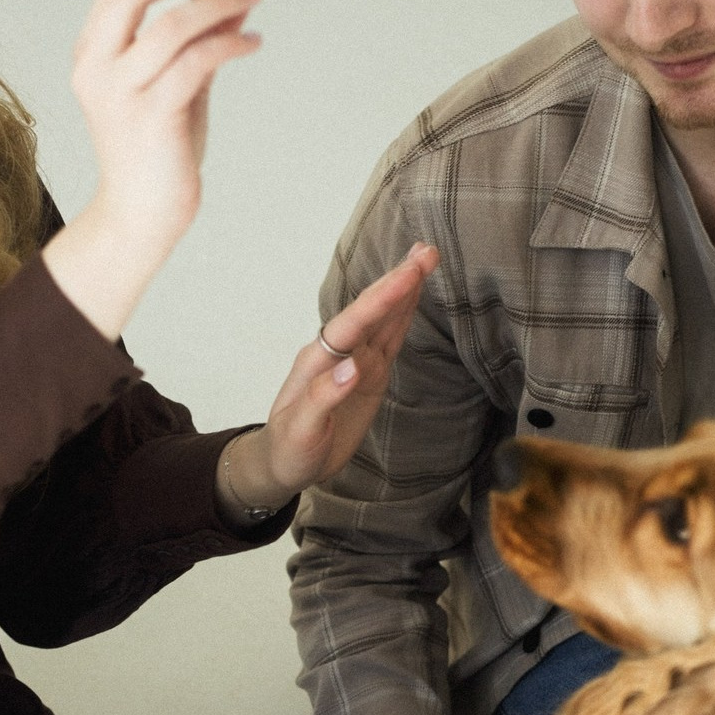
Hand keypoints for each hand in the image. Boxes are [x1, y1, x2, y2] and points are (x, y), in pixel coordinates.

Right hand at [43, 0, 260, 337]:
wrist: (141, 217)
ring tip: (252, 1)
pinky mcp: (151, 119)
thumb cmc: (156, 155)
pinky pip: (194, 64)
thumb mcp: (177, 88)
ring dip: (219, 6)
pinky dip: (228, 45)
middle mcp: (97, 68)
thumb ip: (198, 43)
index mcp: (92, 53)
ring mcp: (120, 94)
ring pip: (171, 26)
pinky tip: (251, 43)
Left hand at [215, 242, 439, 521]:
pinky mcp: (369, 377)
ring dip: (404, 290)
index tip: (409, 274)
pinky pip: (389, 341)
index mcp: (319, 361)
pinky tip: (414, 297)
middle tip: (428, 251)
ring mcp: (355, 363)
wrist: (285, 463)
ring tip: (426, 259)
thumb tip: (353, 369)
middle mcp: (338, 353)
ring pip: (384, 320)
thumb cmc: (289, 448)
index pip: (354, 323)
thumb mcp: (301, 430)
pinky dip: (403, 317)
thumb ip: (324, 398)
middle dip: (399, 281)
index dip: (383, 298)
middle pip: (372, 311)